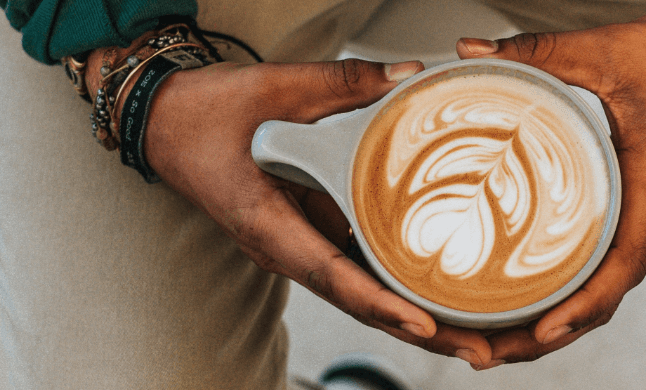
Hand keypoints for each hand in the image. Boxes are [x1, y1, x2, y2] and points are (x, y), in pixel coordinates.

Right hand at [90, 56, 496, 367]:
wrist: (167, 123)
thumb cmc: (206, 114)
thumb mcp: (272, 89)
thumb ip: (341, 84)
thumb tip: (408, 76)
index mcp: (268, 225)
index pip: (331, 274)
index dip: (379, 302)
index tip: (423, 324)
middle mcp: (286, 247)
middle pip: (359, 301)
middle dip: (417, 330)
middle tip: (478, 349)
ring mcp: (299, 245)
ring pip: (362, 291)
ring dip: (413, 316)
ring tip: (472, 334)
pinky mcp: (310, 233)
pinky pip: (358, 265)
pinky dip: (397, 284)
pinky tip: (441, 290)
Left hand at [455, 11, 645, 368]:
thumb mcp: (605, 50)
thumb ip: (537, 50)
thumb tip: (467, 52)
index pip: (625, 262)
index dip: (585, 304)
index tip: (542, 330)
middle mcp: (643, 210)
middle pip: (602, 297)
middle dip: (547, 336)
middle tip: (482, 354)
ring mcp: (634, 212)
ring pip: (597, 286)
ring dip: (550, 323)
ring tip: (489, 344)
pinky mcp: (624, 204)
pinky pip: (595, 260)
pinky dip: (561, 290)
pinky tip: (518, 299)